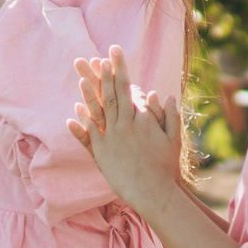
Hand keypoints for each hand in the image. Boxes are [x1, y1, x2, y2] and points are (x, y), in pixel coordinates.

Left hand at [68, 47, 185, 206]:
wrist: (154, 192)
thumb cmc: (166, 167)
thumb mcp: (173, 139)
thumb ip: (169, 116)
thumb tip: (165, 96)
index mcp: (144, 119)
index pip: (130, 91)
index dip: (121, 73)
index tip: (114, 56)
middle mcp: (126, 125)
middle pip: (114, 93)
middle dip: (107, 72)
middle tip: (101, 54)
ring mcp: (112, 138)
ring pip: (100, 109)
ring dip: (91, 91)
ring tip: (82, 75)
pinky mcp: (102, 153)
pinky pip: (89, 134)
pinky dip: (82, 122)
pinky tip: (74, 109)